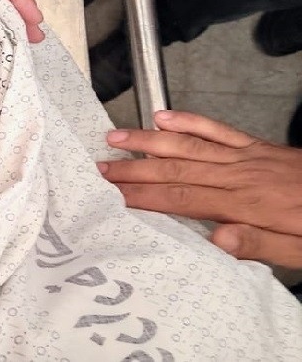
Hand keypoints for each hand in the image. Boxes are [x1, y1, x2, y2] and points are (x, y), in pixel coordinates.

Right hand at [97, 110, 301, 268]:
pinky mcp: (258, 147)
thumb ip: (261, 246)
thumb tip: (216, 239)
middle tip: (99, 168)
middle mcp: (242, 174)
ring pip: (189, 144)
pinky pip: (218, 130)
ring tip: (115, 137)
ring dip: (149, 140)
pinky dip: (189, 121)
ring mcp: (249, 156)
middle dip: (133, 168)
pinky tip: (165, 116)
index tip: (112, 195)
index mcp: (248, 203)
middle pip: (176, 168)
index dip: (143, 195)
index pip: (182, 197)